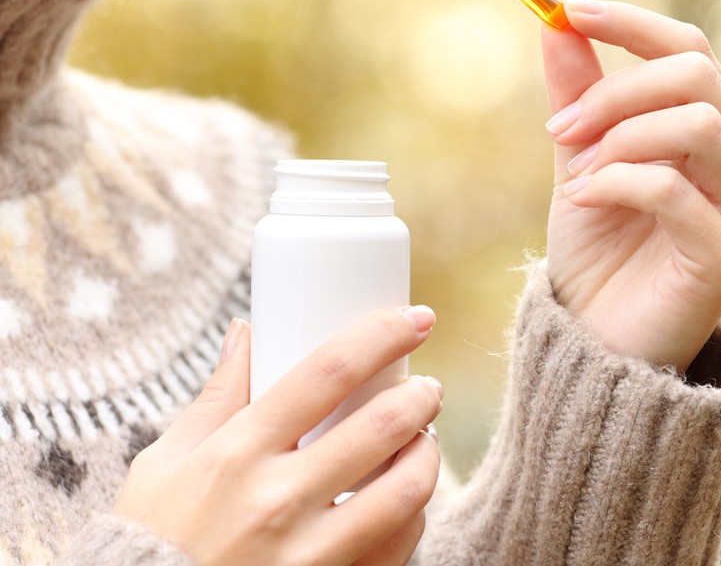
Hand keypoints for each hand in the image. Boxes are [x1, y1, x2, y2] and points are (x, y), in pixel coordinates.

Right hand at [114, 309, 442, 565]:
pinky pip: (399, 546)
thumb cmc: (150, 539)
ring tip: (423, 439)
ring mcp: (308, 553)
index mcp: (237, 453)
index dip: (382, 335)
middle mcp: (276, 500)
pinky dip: (414, 514)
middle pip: (382, 426)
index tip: (415, 318)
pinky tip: (405, 498)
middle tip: (426, 389)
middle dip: (421, 396)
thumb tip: (245, 331)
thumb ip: (217, 398)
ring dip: (428, 454)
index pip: (327, 372)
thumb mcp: (165, 464)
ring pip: (407, 490)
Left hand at [542, 0, 720, 372]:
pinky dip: (615, 181)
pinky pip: (673, 187)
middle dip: (615, 90)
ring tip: (574, 174)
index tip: (566, 8)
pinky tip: (581, 201)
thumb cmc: (599, 254)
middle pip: (699, 77)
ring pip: (698, 124)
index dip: (631, 23)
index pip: (694, 51)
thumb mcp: (582, 158)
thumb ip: (579, 91)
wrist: (598, 346)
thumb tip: (554, 17)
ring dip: (618, 136)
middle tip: (559, 128)